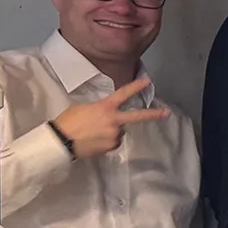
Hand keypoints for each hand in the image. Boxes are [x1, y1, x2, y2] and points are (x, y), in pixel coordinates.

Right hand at [52, 79, 169, 158]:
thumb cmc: (68, 121)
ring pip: (119, 131)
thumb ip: (100, 109)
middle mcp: (114, 120)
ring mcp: (115, 134)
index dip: (136, 87)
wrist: (61, 141)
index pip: (123, 94)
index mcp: (105, 107)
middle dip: (153, 115)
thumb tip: (108, 115)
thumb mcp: (83, 108)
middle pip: (137, 117)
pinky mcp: (112, 146)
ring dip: (111, 131)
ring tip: (94, 132)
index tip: (148, 81)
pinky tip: (94, 140)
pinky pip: (114, 142)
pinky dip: (107, 141)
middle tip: (166, 113)